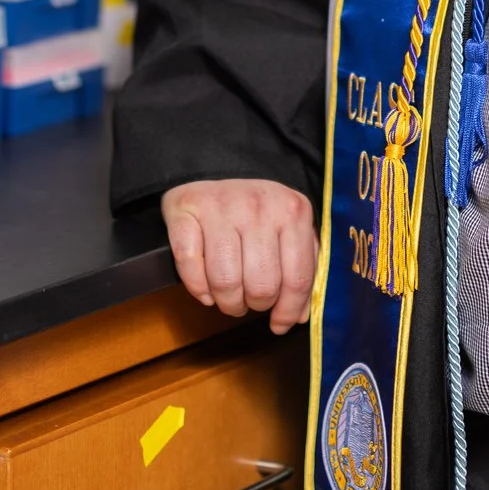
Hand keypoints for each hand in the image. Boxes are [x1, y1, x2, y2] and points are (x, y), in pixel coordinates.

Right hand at [160, 178, 317, 334]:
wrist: (214, 164)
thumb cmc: (256, 208)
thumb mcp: (289, 227)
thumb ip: (302, 267)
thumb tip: (297, 316)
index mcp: (293, 211)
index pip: (297, 279)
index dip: (288, 311)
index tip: (279, 325)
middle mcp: (258, 206)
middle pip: (261, 286)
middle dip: (254, 305)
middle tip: (249, 301)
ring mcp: (221, 207)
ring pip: (225, 282)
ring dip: (226, 302)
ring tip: (229, 297)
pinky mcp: (186, 210)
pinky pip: (189, 266)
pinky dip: (197, 288)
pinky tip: (206, 290)